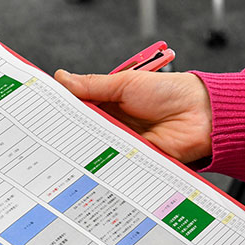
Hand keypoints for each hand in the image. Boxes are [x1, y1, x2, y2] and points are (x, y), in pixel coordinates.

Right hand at [54, 69, 213, 162]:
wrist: (202, 115)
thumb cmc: (171, 92)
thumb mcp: (126, 83)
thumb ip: (93, 85)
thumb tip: (62, 78)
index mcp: (109, 102)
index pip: (78, 108)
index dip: (62, 110)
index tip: (42, 112)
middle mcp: (114, 124)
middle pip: (83, 132)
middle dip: (67, 133)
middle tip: (48, 134)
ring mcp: (122, 144)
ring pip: (95, 150)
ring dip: (85, 149)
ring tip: (67, 147)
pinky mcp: (132, 161)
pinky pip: (113, 165)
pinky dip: (104, 165)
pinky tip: (93, 163)